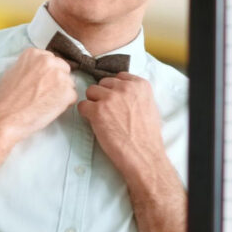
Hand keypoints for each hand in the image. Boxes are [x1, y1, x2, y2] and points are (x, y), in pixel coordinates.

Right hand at [0, 48, 76, 143]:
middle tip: (44, 93)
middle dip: (57, 80)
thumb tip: (39, 70)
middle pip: (63, 68)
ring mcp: (60, 76)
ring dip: (61, 92)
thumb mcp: (12, 71)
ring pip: (69, 83)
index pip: (51, 59)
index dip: (47, 73)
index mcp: (34, 54)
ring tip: (44, 102)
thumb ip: (29, 66)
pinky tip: (48, 109)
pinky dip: (64, 104)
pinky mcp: (67, 92)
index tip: (39, 82)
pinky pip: (72, 97)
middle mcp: (49, 61)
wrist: (5, 117)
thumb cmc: (5, 98)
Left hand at [78, 73, 166, 187]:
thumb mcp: (149, 106)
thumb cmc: (147, 135)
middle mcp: (125, 88)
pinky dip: (85, 114)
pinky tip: (96, 123)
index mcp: (140, 85)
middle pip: (102, 83)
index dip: (114, 89)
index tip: (117, 101)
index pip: (118, 77)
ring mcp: (110, 98)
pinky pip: (82, 105)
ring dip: (93, 103)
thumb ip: (135, 94)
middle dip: (103, 96)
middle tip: (109, 112)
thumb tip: (121, 88)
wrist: (143, 154)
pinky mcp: (97, 110)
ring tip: (103, 118)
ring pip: (90, 91)